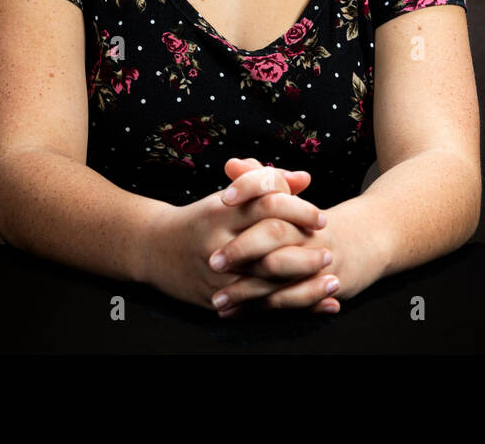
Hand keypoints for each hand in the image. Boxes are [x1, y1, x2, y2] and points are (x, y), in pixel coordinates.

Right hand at [141, 160, 328, 311]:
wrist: (153, 248)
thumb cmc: (201, 219)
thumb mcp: (229, 197)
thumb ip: (267, 184)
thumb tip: (304, 178)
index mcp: (223, 210)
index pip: (268, 204)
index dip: (299, 210)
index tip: (321, 218)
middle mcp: (219, 241)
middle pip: (269, 241)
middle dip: (304, 248)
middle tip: (329, 252)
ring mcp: (216, 273)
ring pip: (266, 278)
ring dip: (303, 282)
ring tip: (331, 279)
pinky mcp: (215, 297)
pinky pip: (258, 304)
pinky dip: (289, 305)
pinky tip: (316, 304)